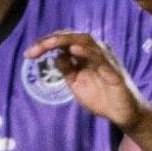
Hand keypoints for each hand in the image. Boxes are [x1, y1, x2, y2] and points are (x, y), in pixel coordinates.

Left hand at [25, 29, 146, 132]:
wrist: (122, 113)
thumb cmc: (101, 97)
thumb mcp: (76, 83)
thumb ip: (67, 69)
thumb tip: (54, 55)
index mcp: (87, 54)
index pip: (66, 41)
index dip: (47, 43)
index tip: (29, 53)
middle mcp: (97, 52)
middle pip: (74, 37)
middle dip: (52, 40)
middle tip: (35, 49)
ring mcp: (106, 59)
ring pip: (86, 41)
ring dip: (66, 40)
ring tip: (49, 43)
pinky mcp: (114, 70)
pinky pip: (100, 57)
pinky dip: (87, 52)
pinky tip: (73, 50)